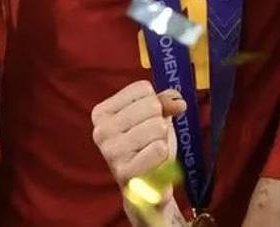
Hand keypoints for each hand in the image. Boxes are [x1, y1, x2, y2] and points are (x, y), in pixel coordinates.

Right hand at [91, 81, 185, 197]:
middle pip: (152, 106)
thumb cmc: (147, 148)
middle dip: (160, 123)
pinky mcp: (125, 172)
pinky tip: (154, 166)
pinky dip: (164, 157)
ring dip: (163, 140)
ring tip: (151, 153)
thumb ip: (165, 102)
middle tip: (150, 141)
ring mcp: (111, 152)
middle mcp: (101, 131)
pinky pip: (159, 149)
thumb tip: (178, 102)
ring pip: (158, 126)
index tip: (147, 121)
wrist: (145, 190)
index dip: (155, 104)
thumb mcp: (154, 118)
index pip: (143, 89)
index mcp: (101, 113)